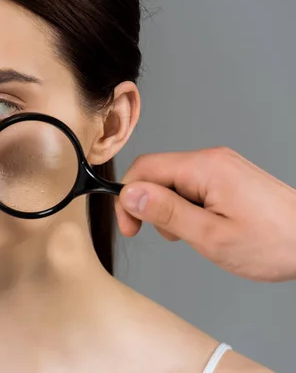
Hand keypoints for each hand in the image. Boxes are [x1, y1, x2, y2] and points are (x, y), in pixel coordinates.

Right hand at [114, 147, 295, 281]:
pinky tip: (205, 226)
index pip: (144, 169)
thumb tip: (130, 194)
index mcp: (204, 168)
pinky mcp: (227, 176)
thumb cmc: (274, 243)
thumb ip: (167, 212)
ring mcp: (221, 166)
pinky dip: (188, 207)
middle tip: (168, 236)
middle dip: (151, 205)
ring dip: (171, 209)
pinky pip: (191, 186)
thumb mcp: (211, 236)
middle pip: (157, 173)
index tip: (132, 227)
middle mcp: (211, 159)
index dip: (128, 198)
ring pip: (173, 181)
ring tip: (194, 235)